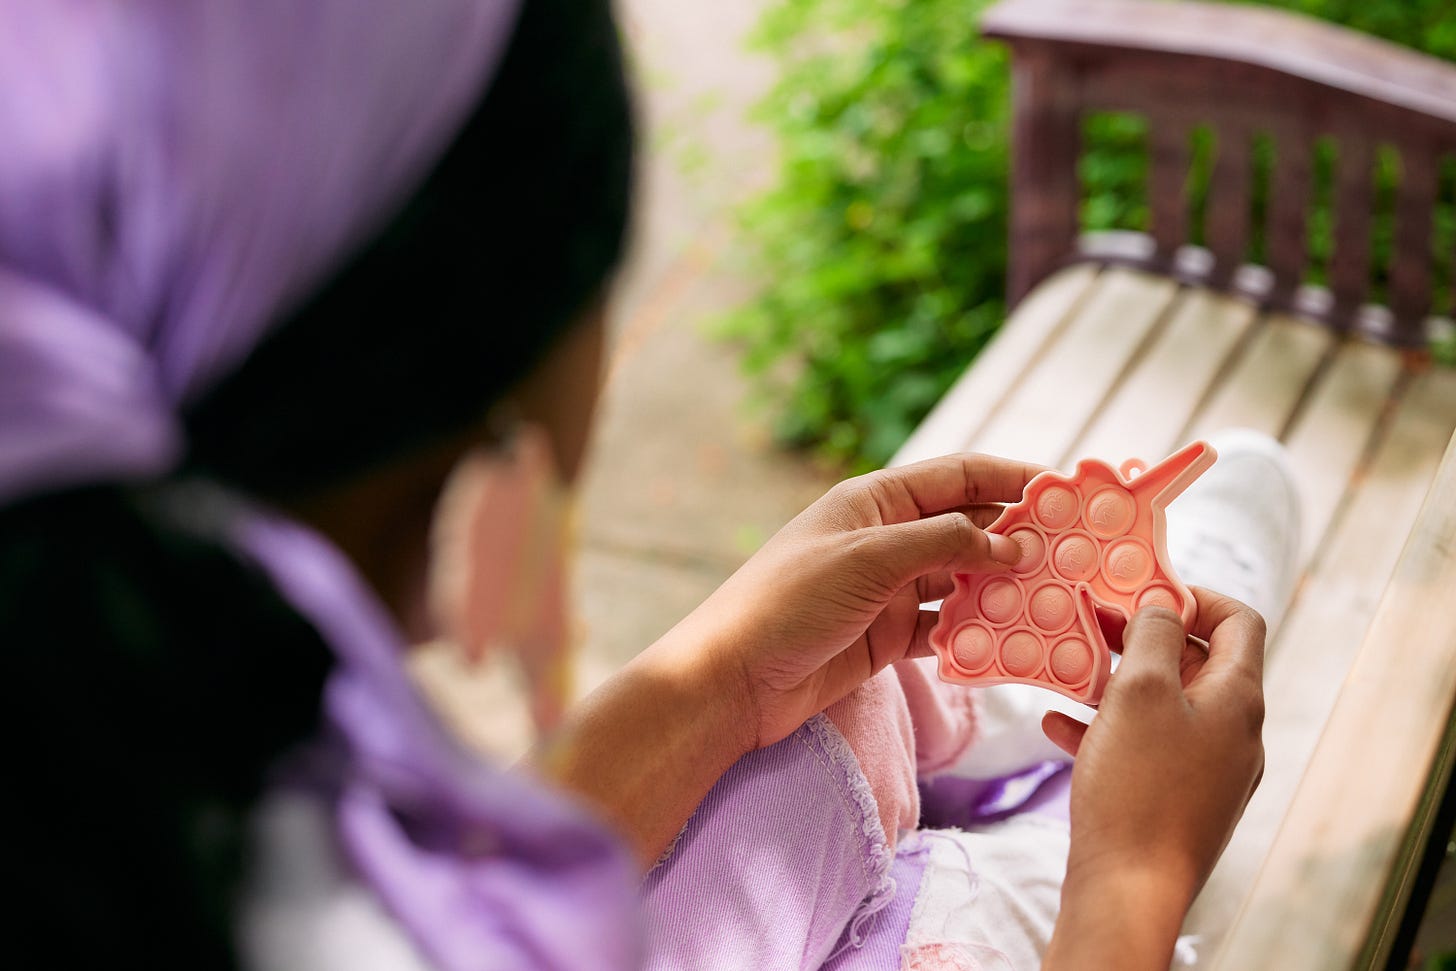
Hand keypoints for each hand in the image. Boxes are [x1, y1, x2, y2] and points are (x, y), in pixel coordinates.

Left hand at [539, 452, 1039, 866]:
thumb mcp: (868, 561)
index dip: (1013, 478)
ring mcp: (889, 589)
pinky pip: (947, 629)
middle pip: (969, 528)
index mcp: (875, 500)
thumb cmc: (786, 602)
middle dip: (1021, 539)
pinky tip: (1013, 644)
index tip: (1068, 491)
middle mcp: (886, 538)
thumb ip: (944, 546)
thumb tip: (1015, 545)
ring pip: (964, 581)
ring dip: (1006, 590)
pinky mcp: (888, 637)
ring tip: (1059, 600)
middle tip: (1080, 555)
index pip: (959, 475)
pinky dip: (978, 635)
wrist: (731, 681)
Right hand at [1041, 589, 1265, 967]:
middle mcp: (1235, 733)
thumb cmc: (1137, 787)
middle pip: (1199, 662)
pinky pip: (1146, 746)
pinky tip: (1058, 725)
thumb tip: (1162, 606)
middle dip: (1144, 638)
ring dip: (1119, 680)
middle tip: (1094, 624)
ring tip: (1072, 671)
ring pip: (1167, 704)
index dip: (1194, 595)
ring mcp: (1210, 770)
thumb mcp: (1139, 691)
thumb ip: (1152, 635)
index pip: (1240, 621)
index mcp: (1238, 699)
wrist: (1130, 890)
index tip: (1142, 592)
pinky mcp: (1178, 800)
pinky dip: (1107, 727)